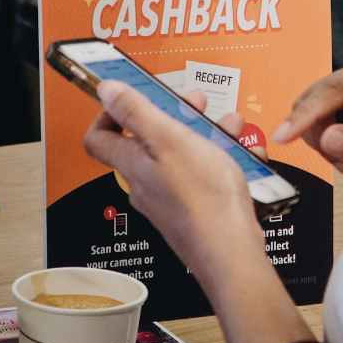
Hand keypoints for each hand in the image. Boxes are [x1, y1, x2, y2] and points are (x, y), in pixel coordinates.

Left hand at [83, 84, 264, 276]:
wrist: (230, 251)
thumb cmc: (203, 202)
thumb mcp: (169, 140)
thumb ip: (136, 111)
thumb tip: (106, 91)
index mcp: (133, 163)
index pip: (99, 136)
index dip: (110, 112)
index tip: (131, 96)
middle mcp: (147, 182)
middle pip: (150, 139)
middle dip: (175, 115)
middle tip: (194, 104)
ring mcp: (171, 197)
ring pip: (183, 154)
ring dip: (207, 133)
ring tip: (228, 127)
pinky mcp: (195, 208)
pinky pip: (205, 174)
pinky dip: (224, 158)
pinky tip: (243, 155)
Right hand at [272, 54, 342, 190]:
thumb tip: (329, 137)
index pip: (337, 90)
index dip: (308, 113)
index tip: (283, 136)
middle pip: (317, 96)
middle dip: (320, 134)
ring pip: (308, 105)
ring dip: (320, 138)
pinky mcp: (338, 92)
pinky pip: (309, 113)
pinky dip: (319, 137)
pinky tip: (342, 149)